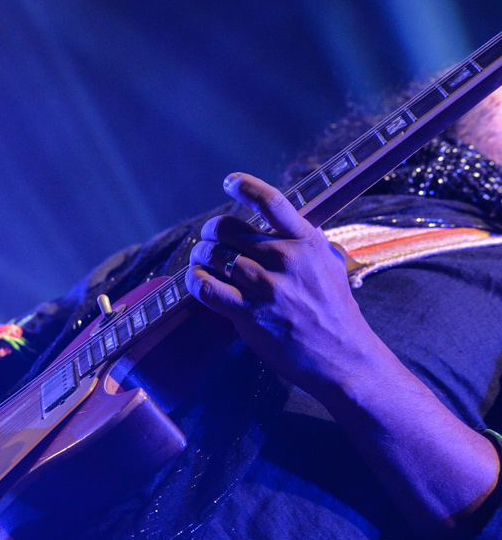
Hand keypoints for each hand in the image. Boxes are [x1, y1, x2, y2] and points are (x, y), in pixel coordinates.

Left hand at [185, 172, 375, 401]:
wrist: (343, 357)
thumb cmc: (336, 311)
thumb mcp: (331, 265)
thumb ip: (308, 242)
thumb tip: (289, 221)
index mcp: (307, 242)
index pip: (272, 202)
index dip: (245, 186)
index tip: (229, 182)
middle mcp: (286, 259)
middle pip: (227, 228)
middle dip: (210, 232)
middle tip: (209, 240)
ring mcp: (266, 287)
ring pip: (212, 256)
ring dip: (199, 257)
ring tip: (201, 262)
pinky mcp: (249, 314)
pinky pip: (206, 288)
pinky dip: (195, 281)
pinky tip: (198, 281)